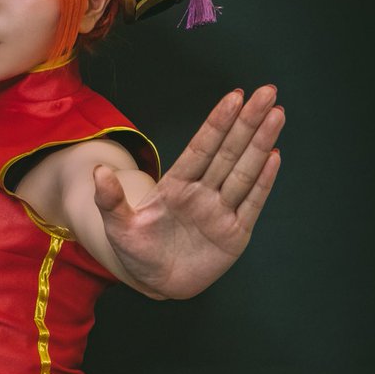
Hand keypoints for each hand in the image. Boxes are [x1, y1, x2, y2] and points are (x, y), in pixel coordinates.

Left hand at [93, 84, 284, 298]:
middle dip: (248, 122)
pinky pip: (251, 204)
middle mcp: (202, 192)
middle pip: (228, 152)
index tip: (234, 96)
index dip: (217, 123)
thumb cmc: (135, 249)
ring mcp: (220, 212)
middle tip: (267, 92)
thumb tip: (98, 171)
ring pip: (244, 173)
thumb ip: (109, 199)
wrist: (154, 282)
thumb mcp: (117, 226)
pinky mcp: (235, 234)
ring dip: (261, 144)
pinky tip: (274, 156)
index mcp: (176, 185)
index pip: (201, 147)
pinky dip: (263, 182)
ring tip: (277, 114)